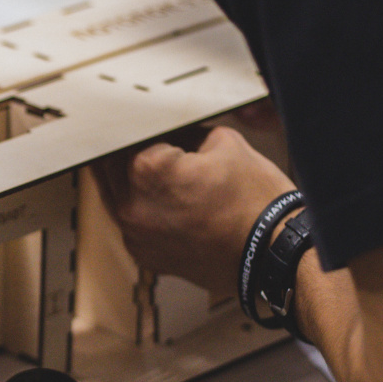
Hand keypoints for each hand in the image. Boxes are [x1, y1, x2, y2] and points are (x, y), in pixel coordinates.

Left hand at [92, 126, 295, 294]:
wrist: (273, 255)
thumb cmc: (256, 202)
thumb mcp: (225, 143)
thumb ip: (187, 132)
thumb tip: (172, 132)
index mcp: (147, 170)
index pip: (127, 136)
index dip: (138, 128)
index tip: (145, 125)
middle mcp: (131, 205)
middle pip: (109, 167)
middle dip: (126, 154)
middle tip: (146, 146)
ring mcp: (134, 234)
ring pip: (115, 196)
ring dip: (128, 183)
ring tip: (158, 176)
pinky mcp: (143, 255)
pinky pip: (130, 224)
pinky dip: (140, 211)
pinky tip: (165, 205)